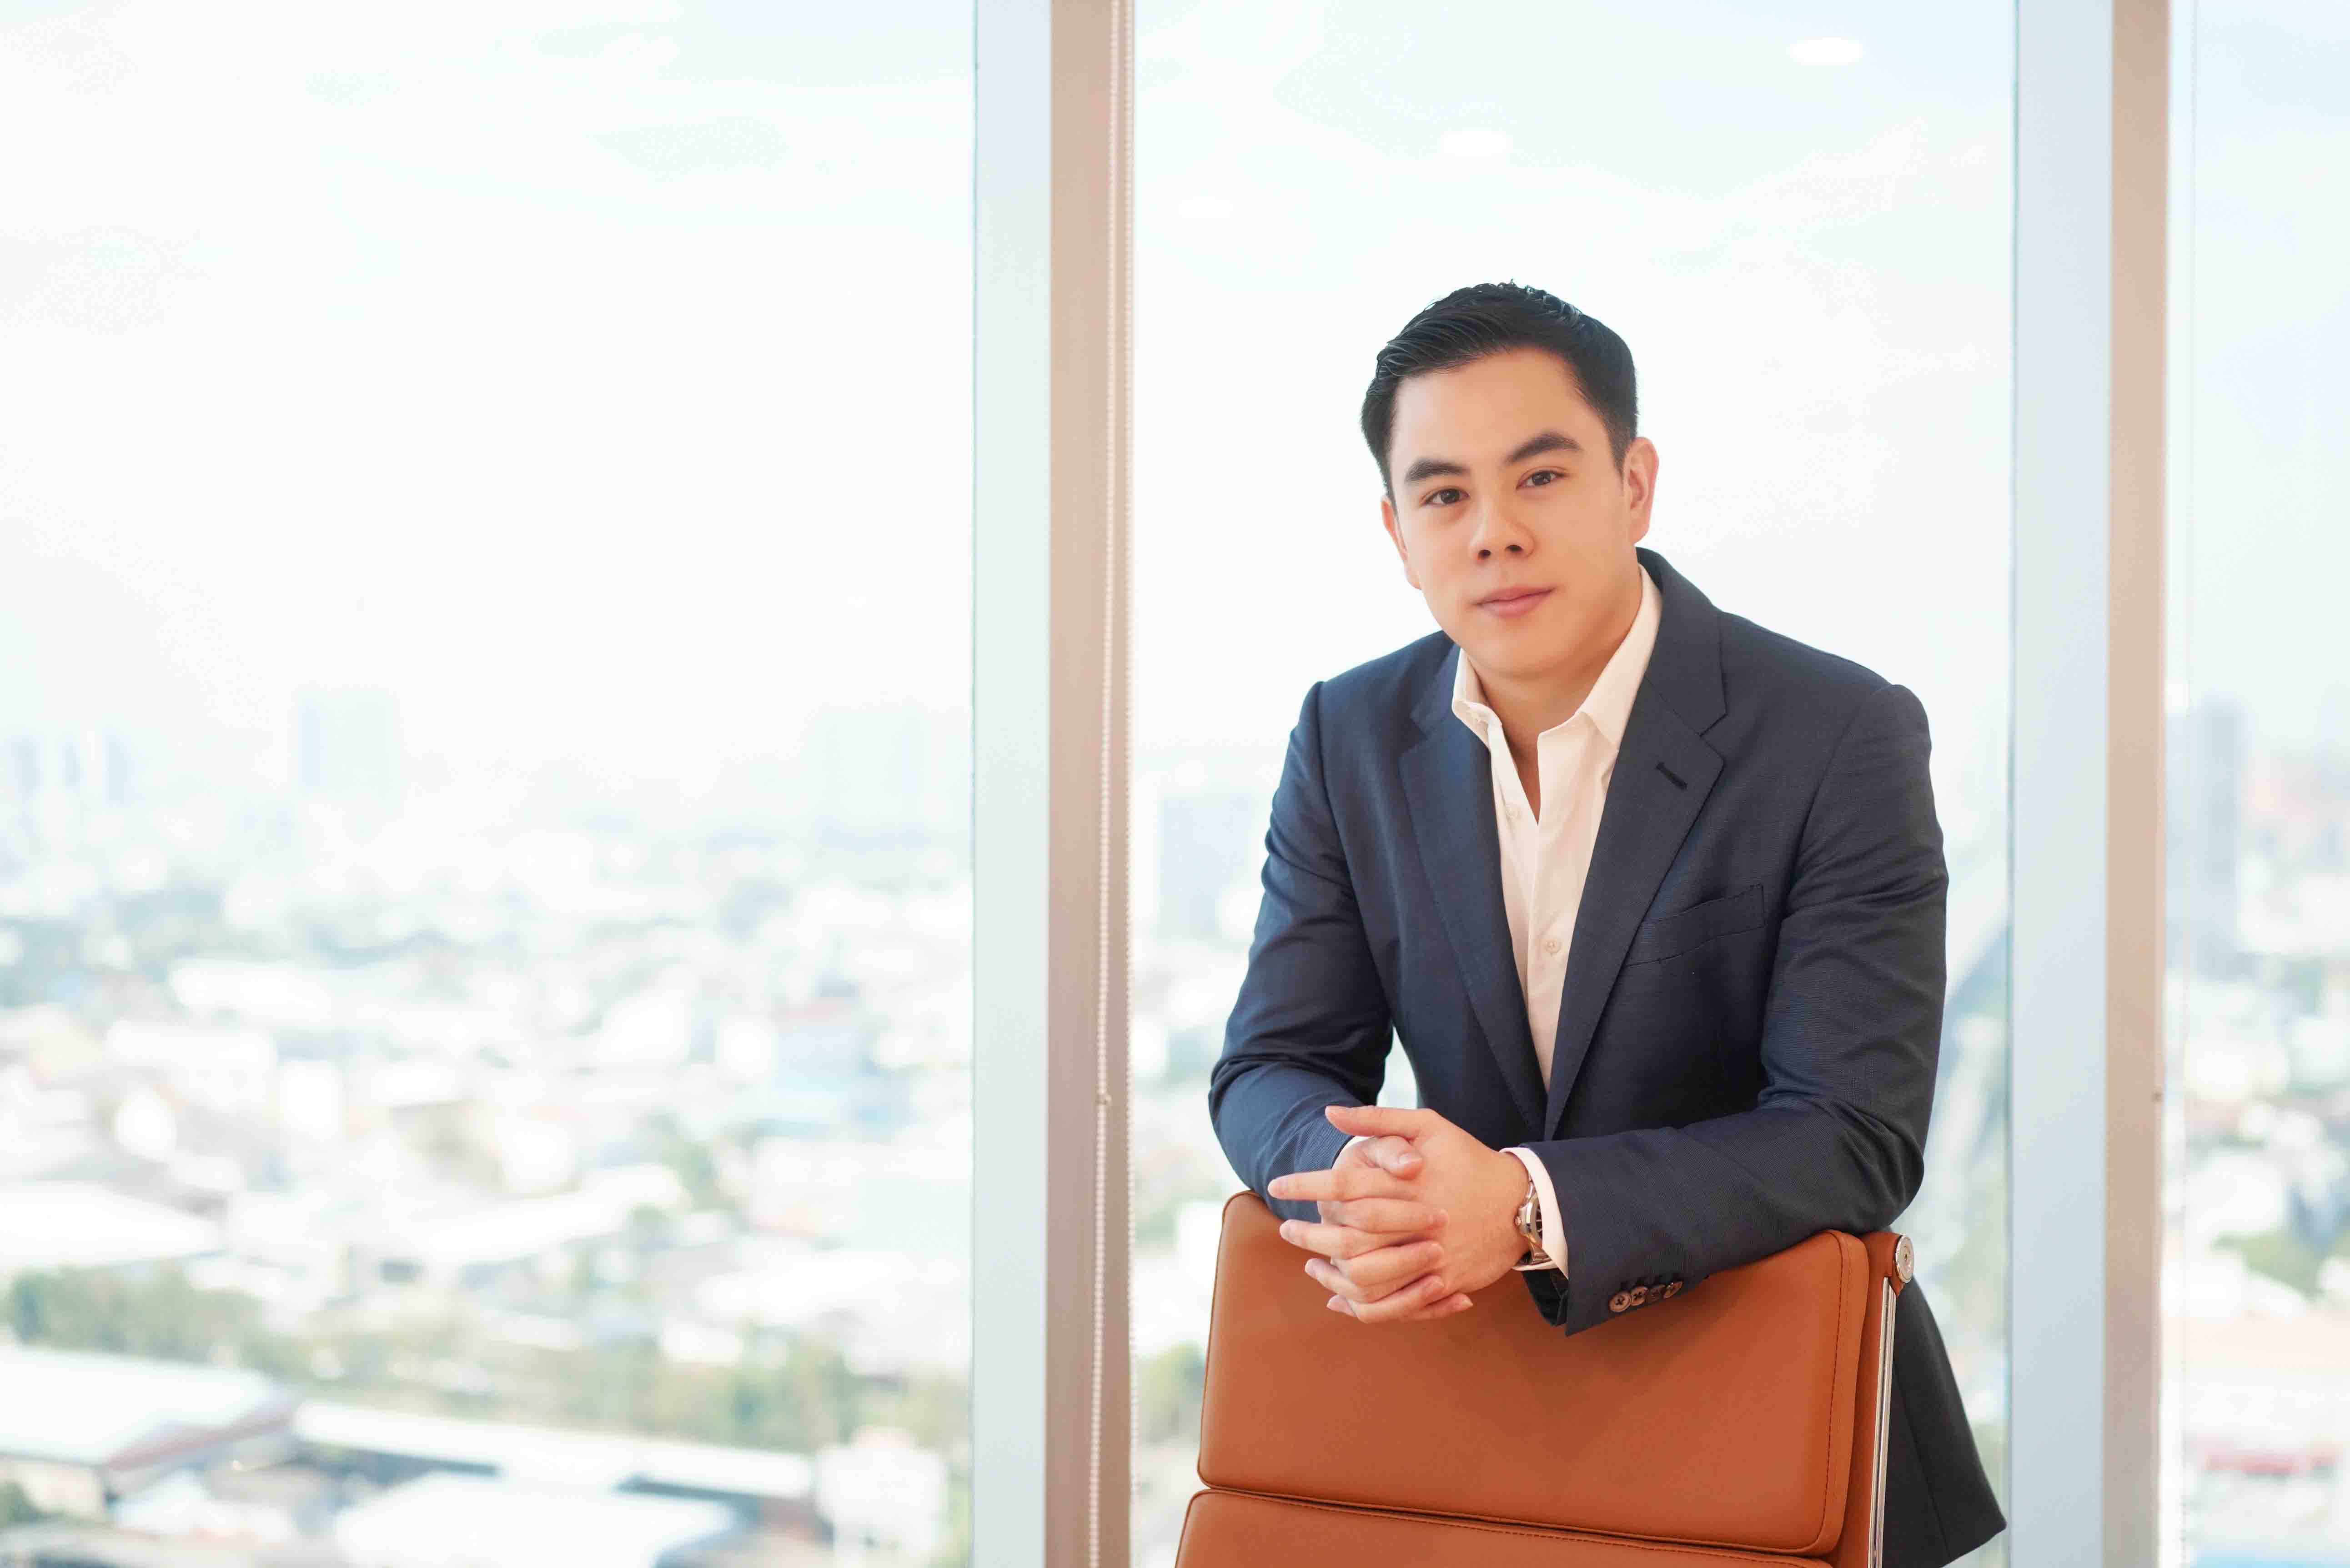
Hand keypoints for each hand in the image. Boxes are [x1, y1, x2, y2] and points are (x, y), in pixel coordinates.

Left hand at [1269, 1105, 1530, 1317]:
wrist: (1520, 1202)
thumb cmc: (1468, 1159)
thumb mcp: (1429, 1126)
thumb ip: (1378, 1120)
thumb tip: (1330, 1114)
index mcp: (1407, 1182)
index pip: (1343, 1184)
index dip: (1305, 1185)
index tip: (1277, 1185)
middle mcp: (1414, 1222)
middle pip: (1347, 1237)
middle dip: (1308, 1235)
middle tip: (1285, 1230)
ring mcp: (1429, 1258)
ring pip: (1365, 1278)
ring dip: (1330, 1275)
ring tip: (1310, 1264)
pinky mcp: (1442, 1284)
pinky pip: (1393, 1304)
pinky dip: (1360, 1305)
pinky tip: (1338, 1297)